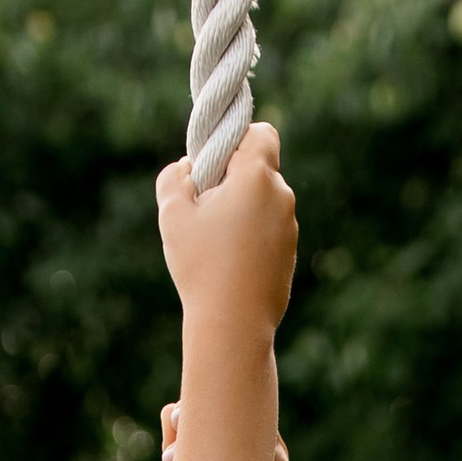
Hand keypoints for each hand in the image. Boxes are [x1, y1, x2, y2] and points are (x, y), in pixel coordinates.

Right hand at [154, 120, 296, 340]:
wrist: (232, 327)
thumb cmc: (201, 266)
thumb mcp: (172, 215)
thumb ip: (174, 178)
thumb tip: (187, 168)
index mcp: (257, 177)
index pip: (261, 133)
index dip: (238, 139)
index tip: (215, 163)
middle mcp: (282, 197)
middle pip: (258, 170)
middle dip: (233, 180)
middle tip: (205, 209)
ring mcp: (289, 229)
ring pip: (263, 203)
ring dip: (242, 211)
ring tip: (215, 243)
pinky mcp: (289, 256)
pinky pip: (268, 232)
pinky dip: (251, 238)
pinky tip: (230, 263)